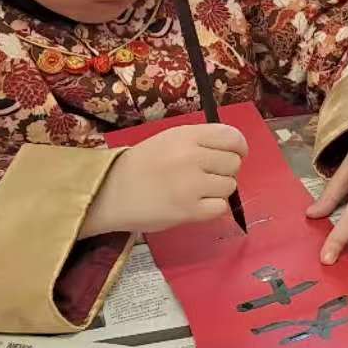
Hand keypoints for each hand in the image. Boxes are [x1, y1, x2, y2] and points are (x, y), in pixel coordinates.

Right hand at [81, 124, 246, 238]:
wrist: (109, 193)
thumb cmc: (141, 165)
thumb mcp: (169, 140)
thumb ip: (200, 141)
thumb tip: (233, 149)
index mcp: (187, 136)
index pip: (232, 137)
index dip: (239, 147)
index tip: (235, 154)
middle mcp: (192, 157)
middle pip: (234, 163)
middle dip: (224, 170)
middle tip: (206, 176)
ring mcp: (191, 185)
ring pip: (230, 186)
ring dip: (218, 190)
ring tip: (196, 191)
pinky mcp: (189, 211)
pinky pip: (220, 208)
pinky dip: (212, 208)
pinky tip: (195, 205)